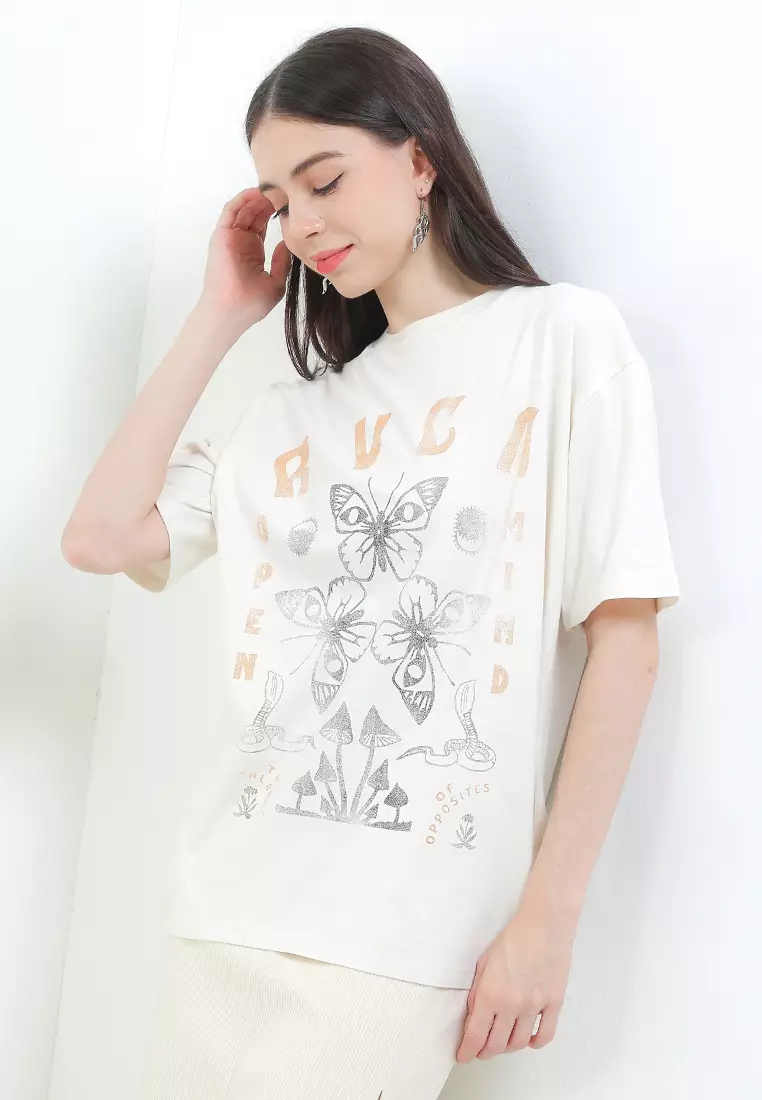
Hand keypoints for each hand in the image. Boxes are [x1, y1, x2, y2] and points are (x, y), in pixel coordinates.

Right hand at [198, 187, 291, 331]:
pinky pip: (231, 211)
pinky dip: (242, 200)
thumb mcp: (276, 282)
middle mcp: (241, 242)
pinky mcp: (221, 236)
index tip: (292, 203)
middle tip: (285, 189)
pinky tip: (257, 193)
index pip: (263, 225)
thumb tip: (288, 243)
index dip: (276, 212)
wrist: (232, 312)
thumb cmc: (251, 304)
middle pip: (254, 213)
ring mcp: (230, 238)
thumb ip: (282, 262)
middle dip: (269, 201)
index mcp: (252, 252)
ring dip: (257, 197)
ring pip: (243, 209)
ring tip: (274, 188)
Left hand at [456, 908, 574, 1061]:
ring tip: (501, 1041)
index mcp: (491, 993)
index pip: (475, 1035)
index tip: (463, 1056)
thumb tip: (474, 1016)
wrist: (544, 925)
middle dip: (484, 1052)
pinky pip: (544, 1035)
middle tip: (480, 1049)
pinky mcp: (554, 1003)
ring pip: (518, 1043)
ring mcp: (535, 1006)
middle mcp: (512, 1005)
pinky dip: (534, 1042)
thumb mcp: (484, 963)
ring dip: (507, 1047)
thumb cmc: (513, 938)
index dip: (467, 1051)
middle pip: (496, 1045)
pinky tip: (527, 1038)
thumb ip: (478, 992)